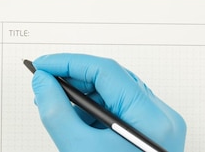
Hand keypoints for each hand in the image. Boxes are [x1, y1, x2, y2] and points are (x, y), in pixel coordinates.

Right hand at [31, 53, 185, 151]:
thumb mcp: (77, 149)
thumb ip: (55, 111)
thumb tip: (43, 83)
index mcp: (151, 119)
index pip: (106, 71)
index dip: (69, 63)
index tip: (43, 65)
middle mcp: (161, 117)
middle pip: (111, 79)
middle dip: (73, 79)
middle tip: (44, 83)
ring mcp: (159, 125)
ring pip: (114, 92)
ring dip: (82, 94)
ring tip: (55, 104)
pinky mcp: (151, 132)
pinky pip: (119, 108)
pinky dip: (93, 110)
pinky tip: (74, 119)